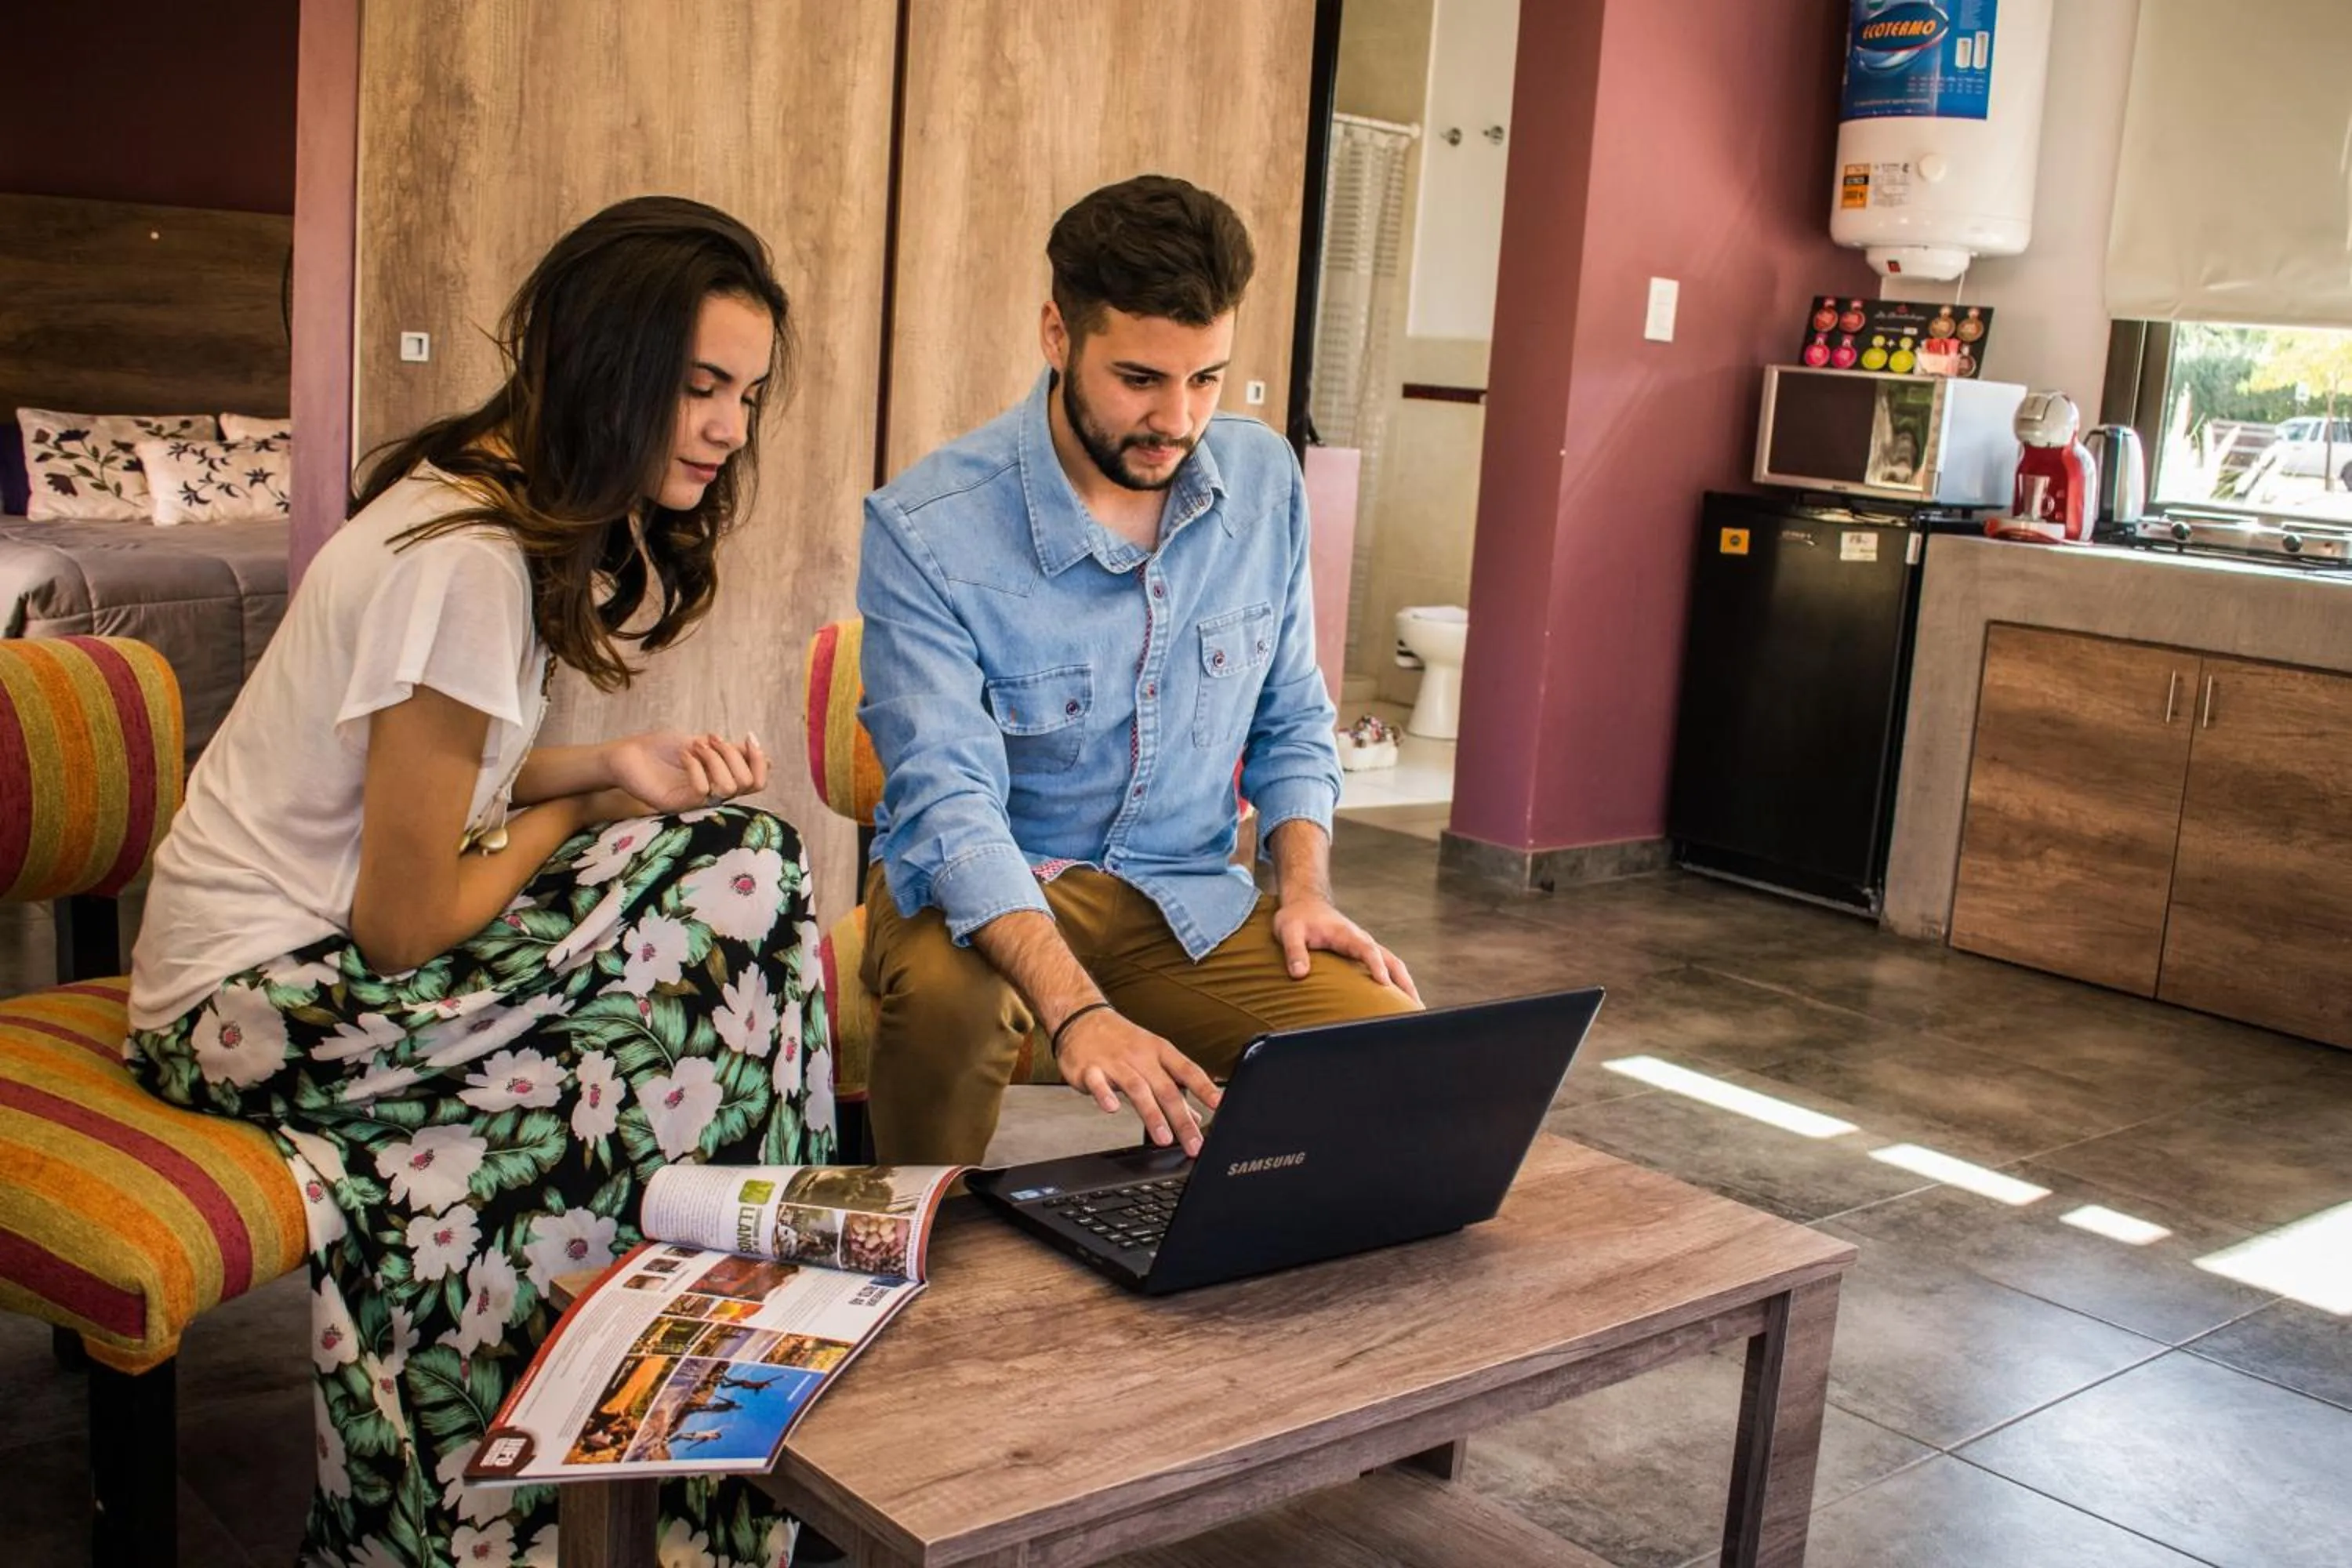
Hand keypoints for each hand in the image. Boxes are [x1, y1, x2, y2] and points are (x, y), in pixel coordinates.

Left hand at [603, 729, 768, 812]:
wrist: (626, 754)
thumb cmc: (660, 749)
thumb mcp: (702, 745)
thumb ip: (731, 753)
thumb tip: (768, 760)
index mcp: (721, 781)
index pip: (757, 782)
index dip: (759, 760)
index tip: (748, 737)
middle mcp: (713, 795)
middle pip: (748, 784)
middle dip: (733, 754)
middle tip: (710, 738)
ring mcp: (696, 802)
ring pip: (729, 788)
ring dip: (715, 759)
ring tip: (695, 745)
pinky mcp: (678, 805)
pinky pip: (702, 790)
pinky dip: (696, 766)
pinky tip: (684, 754)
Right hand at [1054, 1007, 1222, 1156]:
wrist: (1080, 1017)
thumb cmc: (1121, 1039)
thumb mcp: (1152, 1057)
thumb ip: (1174, 1086)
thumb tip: (1195, 1114)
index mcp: (1159, 1052)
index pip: (1188, 1070)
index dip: (1205, 1087)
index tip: (1218, 1105)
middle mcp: (1140, 1057)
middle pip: (1166, 1089)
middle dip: (1182, 1118)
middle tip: (1194, 1142)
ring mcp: (1114, 1062)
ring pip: (1137, 1089)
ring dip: (1152, 1114)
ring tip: (1163, 1138)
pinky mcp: (1089, 1069)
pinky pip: (1098, 1082)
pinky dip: (1105, 1094)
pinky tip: (1111, 1108)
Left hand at [1271, 896, 1420, 1001]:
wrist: (1305, 904)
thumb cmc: (1297, 917)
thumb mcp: (1289, 931)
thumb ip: (1294, 951)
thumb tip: (1299, 974)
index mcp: (1346, 934)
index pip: (1367, 949)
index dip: (1376, 965)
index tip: (1384, 983)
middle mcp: (1362, 940)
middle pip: (1392, 960)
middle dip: (1404, 983)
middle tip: (1414, 1007)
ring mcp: (1365, 947)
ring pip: (1394, 965)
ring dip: (1406, 985)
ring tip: (1416, 1011)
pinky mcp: (1363, 954)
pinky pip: (1387, 967)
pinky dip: (1398, 983)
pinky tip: (1400, 1002)